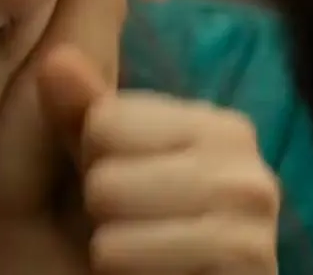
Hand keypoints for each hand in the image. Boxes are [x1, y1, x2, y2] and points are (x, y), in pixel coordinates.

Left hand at [44, 48, 281, 274]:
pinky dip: (127, 272)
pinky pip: (138, 250)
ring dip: (106, 244)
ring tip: (137, 260)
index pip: (104, 115)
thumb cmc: (128, 254)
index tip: (118, 198)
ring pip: (111, 196)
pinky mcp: (250, 260)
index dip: (90, 160)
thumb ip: (78, 117)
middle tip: (131, 233)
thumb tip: (57, 60)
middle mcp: (245, 155)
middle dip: (98, 205)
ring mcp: (255, 210)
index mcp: (214, 123)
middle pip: (104, 152)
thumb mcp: (91, 177)